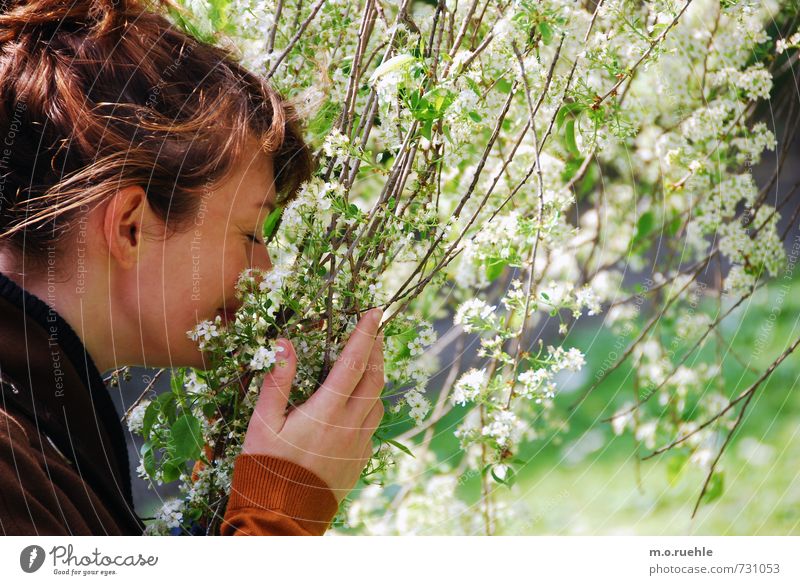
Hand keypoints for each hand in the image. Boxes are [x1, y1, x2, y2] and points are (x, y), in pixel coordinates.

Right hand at [241, 307, 384, 502]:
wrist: (281, 519)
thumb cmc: (265, 468)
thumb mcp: (262, 423)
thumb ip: (277, 381)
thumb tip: (285, 342)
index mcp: (327, 412)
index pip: (354, 362)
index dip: (366, 334)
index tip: (375, 311)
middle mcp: (350, 426)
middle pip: (375, 379)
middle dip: (377, 350)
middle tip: (375, 330)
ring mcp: (359, 445)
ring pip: (378, 402)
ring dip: (376, 377)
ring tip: (367, 362)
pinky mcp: (360, 461)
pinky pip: (372, 425)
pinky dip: (370, 405)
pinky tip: (357, 403)